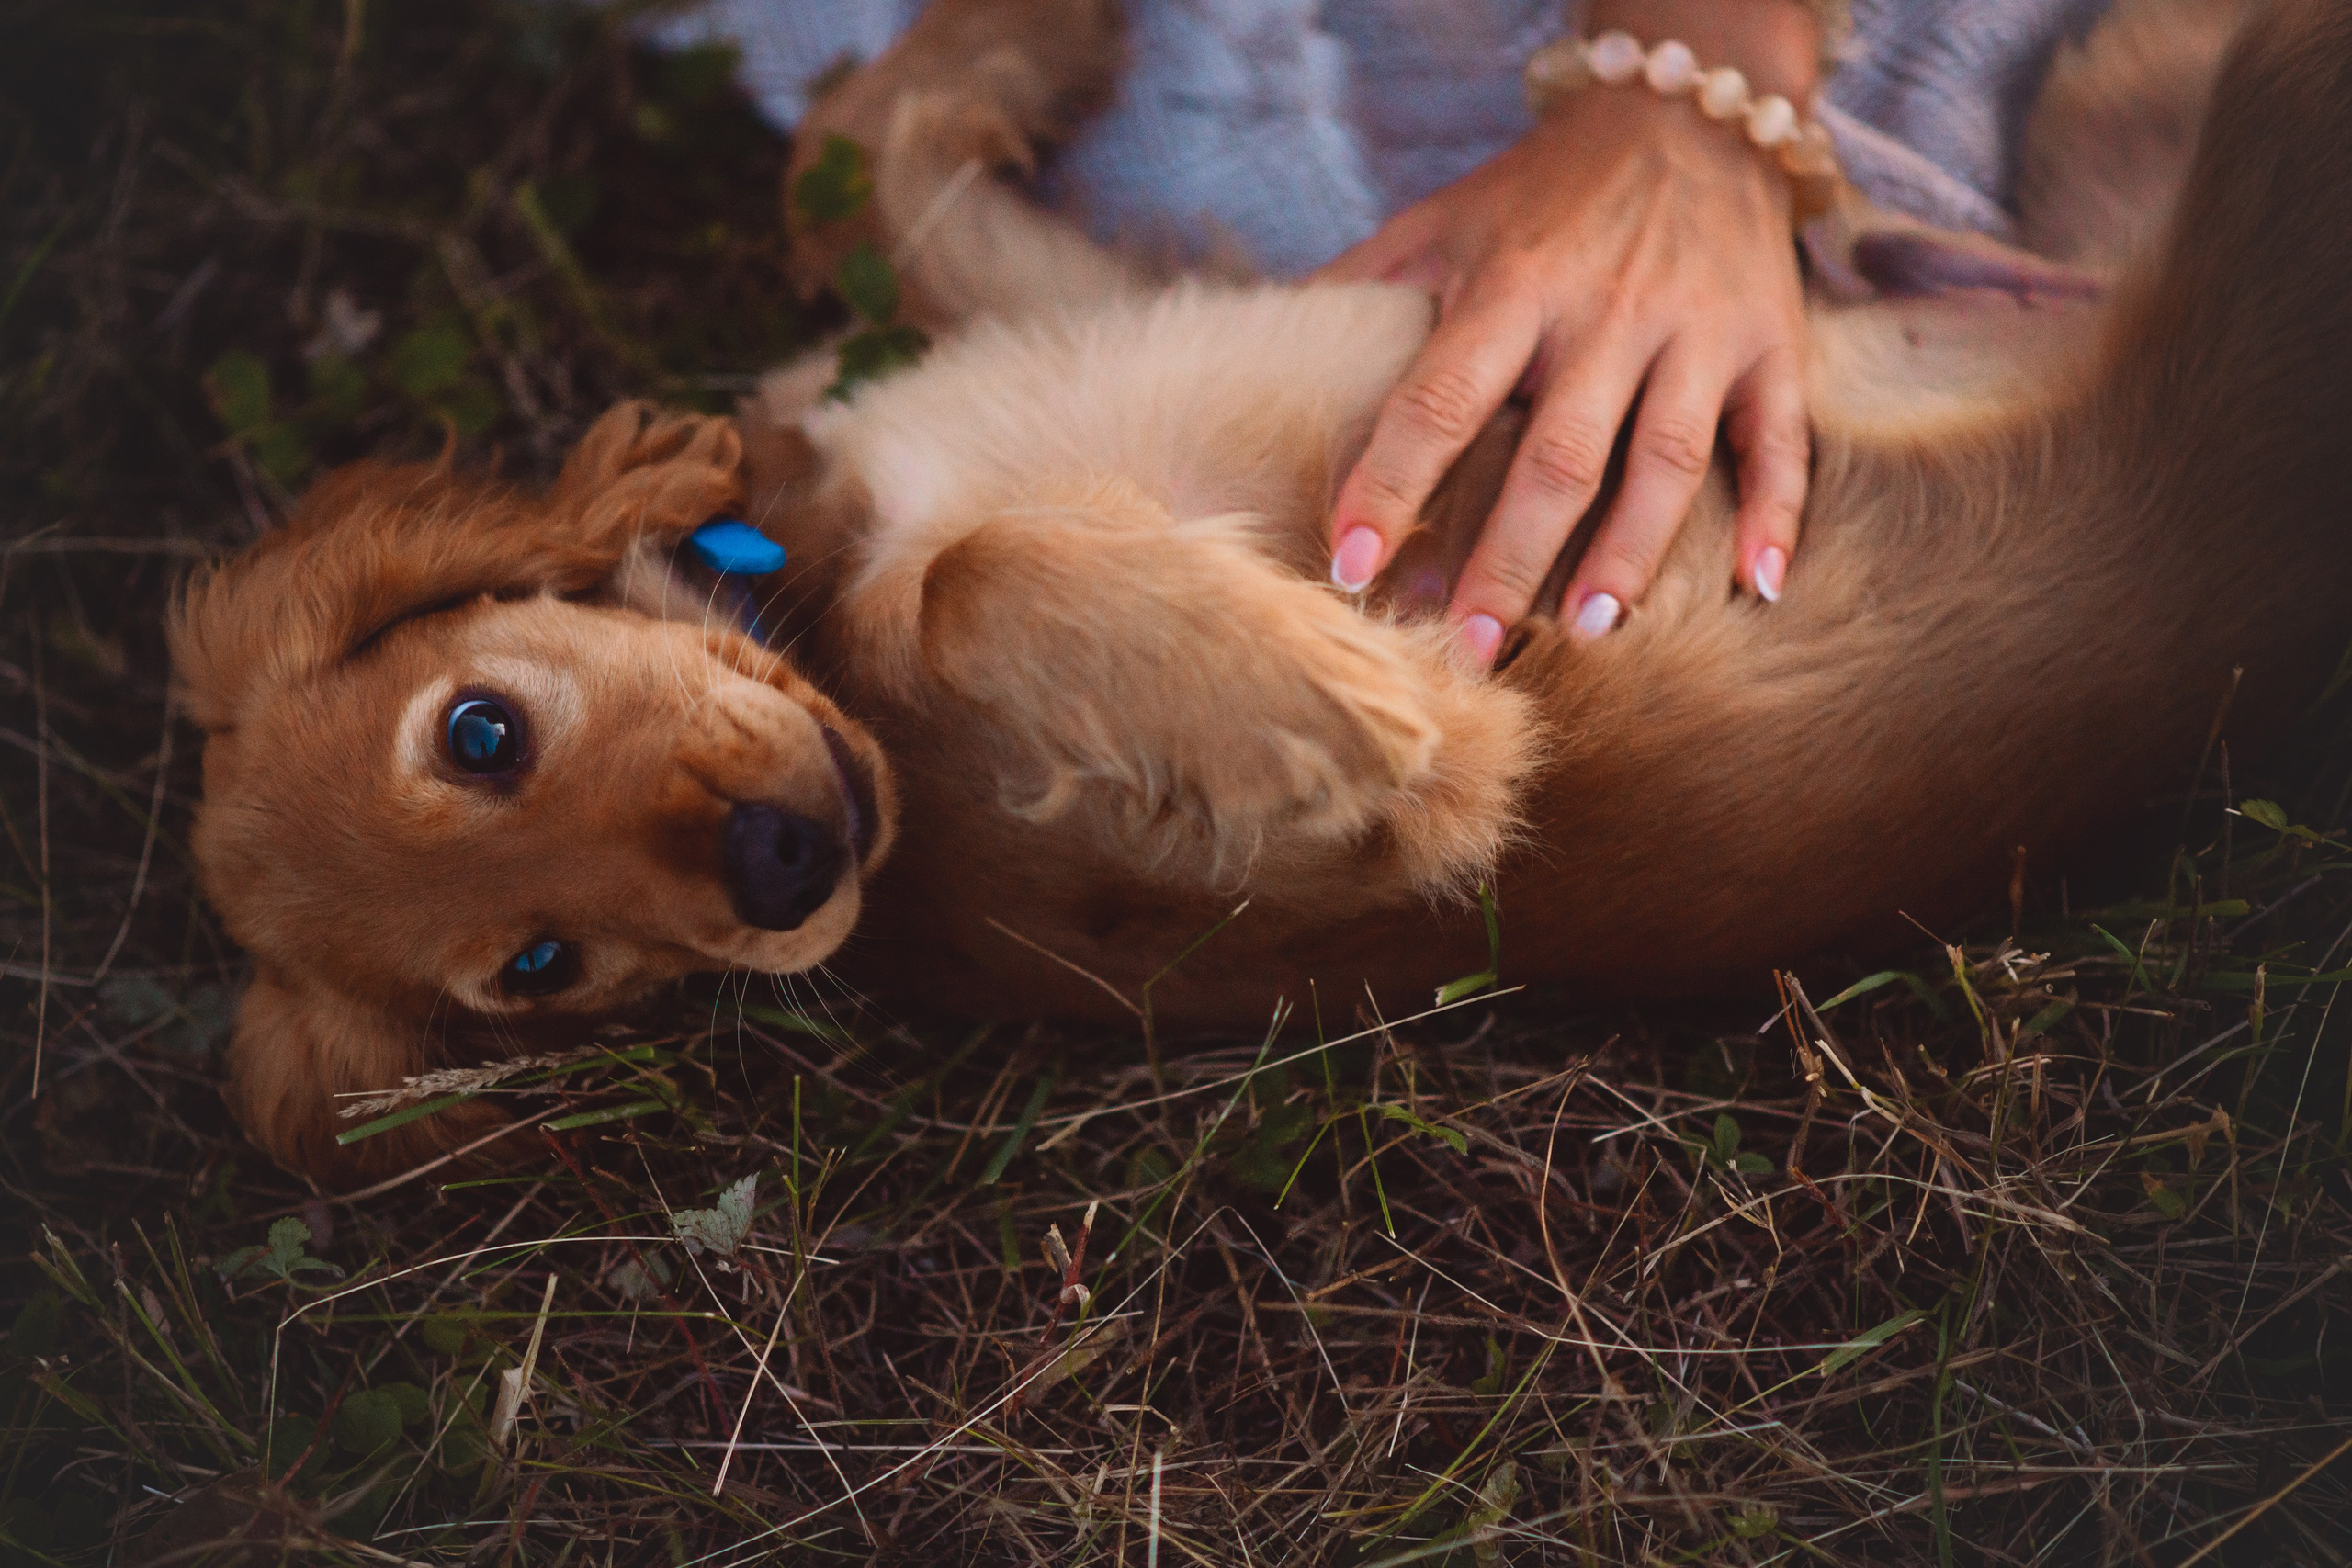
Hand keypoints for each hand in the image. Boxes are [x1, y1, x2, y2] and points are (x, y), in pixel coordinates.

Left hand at [1322, 2, 1817, 666]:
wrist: (1685, 114)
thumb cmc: (1543, 195)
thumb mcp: (1443, 219)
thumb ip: (1363, 288)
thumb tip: (1261, 354)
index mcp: (1514, 284)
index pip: (1441, 399)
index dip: (1392, 485)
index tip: (1354, 567)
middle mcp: (1609, 311)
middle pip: (1558, 454)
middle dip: (1509, 559)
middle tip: (1469, 648)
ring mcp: (1698, 331)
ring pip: (1668, 459)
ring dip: (1629, 554)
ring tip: (1585, 632)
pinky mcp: (1771, 345)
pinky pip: (1781, 440)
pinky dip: (1779, 515)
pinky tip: (1761, 590)